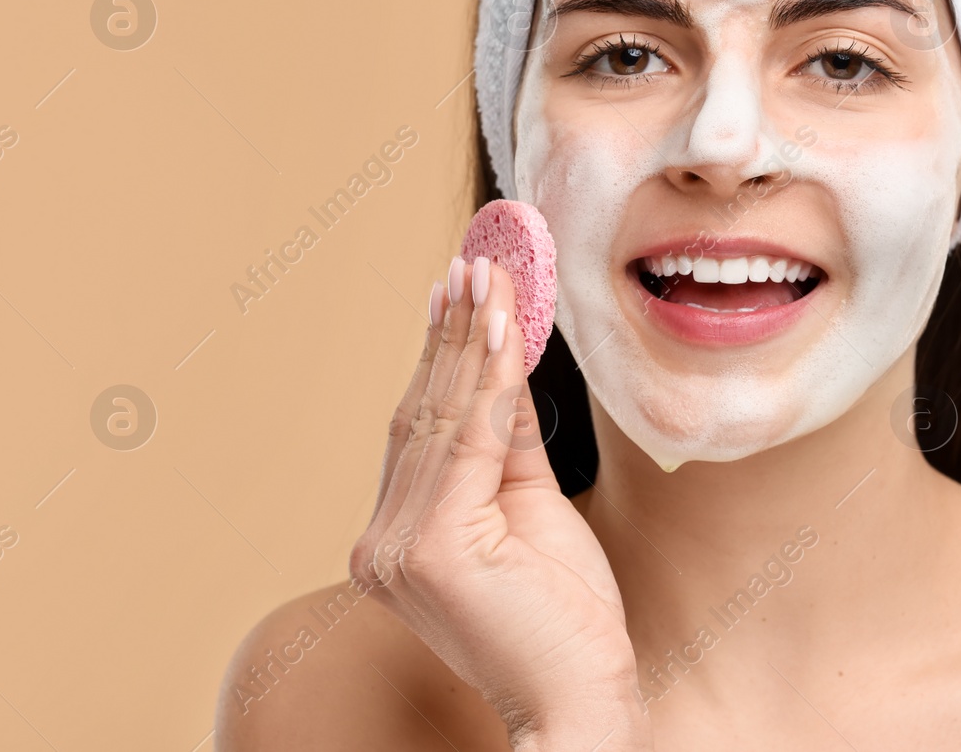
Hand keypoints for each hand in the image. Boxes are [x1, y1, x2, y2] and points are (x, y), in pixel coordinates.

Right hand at [350, 256, 649, 750]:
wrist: (580, 700)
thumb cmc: (564, 618)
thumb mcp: (531, 510)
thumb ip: (509, 444)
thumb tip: (506, 365)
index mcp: (395, 539)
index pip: (421, 427)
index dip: (441, 353)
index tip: (456, 287)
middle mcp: (380, 545)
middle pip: (424, 414)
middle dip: (453, 331)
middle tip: (475, 259)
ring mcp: (396, 551)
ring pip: (445, 420)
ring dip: (470, 339)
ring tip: (489, 276)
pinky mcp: (429, 551)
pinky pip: (473, 443)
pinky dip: (491, 380)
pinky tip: (504, 328)